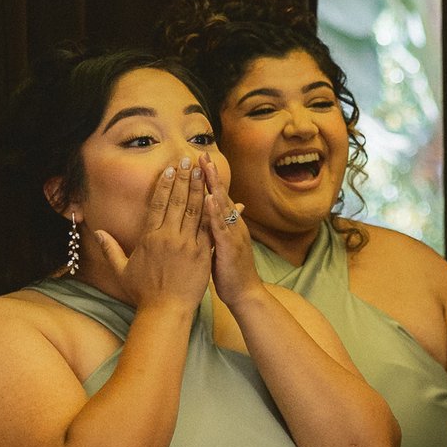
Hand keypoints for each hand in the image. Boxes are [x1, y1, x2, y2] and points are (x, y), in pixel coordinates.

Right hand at [92, 159, 211, 313]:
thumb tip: (98, 232)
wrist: (166, 311)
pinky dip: (213, 213)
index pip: (158, 204)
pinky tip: (217, 199)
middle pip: (178, 202)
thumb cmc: (143, 292)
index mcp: (150, 237)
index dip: (164, 185)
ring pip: (195, 211)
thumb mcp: (122, 270)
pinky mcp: (202, 254)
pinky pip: (208, 229)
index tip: (169, 169)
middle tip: (188, 160)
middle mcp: (169, 237)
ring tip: (202, 172)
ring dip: (198, 189)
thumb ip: (110, 249)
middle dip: (183, 179)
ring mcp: (188, 245)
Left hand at [202, 160, 266, 309]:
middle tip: (202, 154)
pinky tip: (209, 198)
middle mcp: (233, 225)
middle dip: (211, 174)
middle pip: (221, 195)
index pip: (218, 196)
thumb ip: (223, 227)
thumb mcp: (226, 245)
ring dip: (214, 186)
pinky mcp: (230, 247)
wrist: (246, 293)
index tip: (200, 159)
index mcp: (229, 225)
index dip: (209, 178)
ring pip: (222, 206)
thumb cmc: (232, 271)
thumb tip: (223, 214)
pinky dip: (215, 211)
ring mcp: (233, 235)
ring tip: (206, 168)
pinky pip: (221, 226)